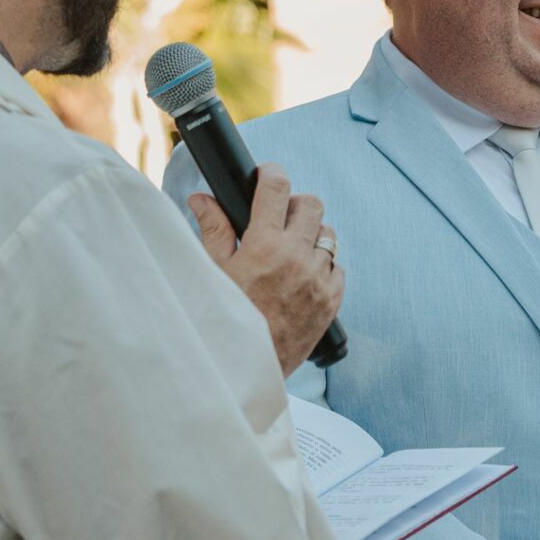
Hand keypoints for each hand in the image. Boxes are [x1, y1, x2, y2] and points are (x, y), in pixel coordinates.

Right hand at [190, 163, 343, 376]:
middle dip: (294, 205)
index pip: (276, 187)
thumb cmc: (224, 319)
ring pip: (327, 235)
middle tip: (278, 218)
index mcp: (264, 245)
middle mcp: (297, 257)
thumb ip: (213, 229)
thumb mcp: (213, 271)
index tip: (266, 175)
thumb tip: (202, 199)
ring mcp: (318, 279)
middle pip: (311, 204)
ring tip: (289, 252)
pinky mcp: (332, 300)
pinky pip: (338, 267)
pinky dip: (323, 266)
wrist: (247, 366)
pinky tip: (302, 277)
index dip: (271, 173)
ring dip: (310, 236)